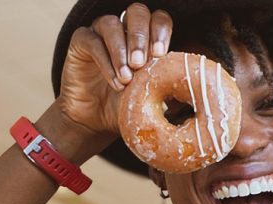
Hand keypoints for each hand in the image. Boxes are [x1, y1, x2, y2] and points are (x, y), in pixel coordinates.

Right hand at [57, 3, 172, 133]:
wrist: (96, 121)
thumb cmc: (127, 106)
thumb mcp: (151, 96)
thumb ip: (166, 85)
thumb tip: (191, 85)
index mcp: (147, 37)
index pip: (158, 20)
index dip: (160, 31)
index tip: (160, 54)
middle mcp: (124, 29)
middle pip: (136, 13)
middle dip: (140, 37)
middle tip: (140, 63)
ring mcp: (101, 33)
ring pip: (111, 24)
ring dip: (121, 50)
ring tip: (126, 77)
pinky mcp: (81, 42)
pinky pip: (92, 40)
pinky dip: (104, 60)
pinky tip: (114, 81)